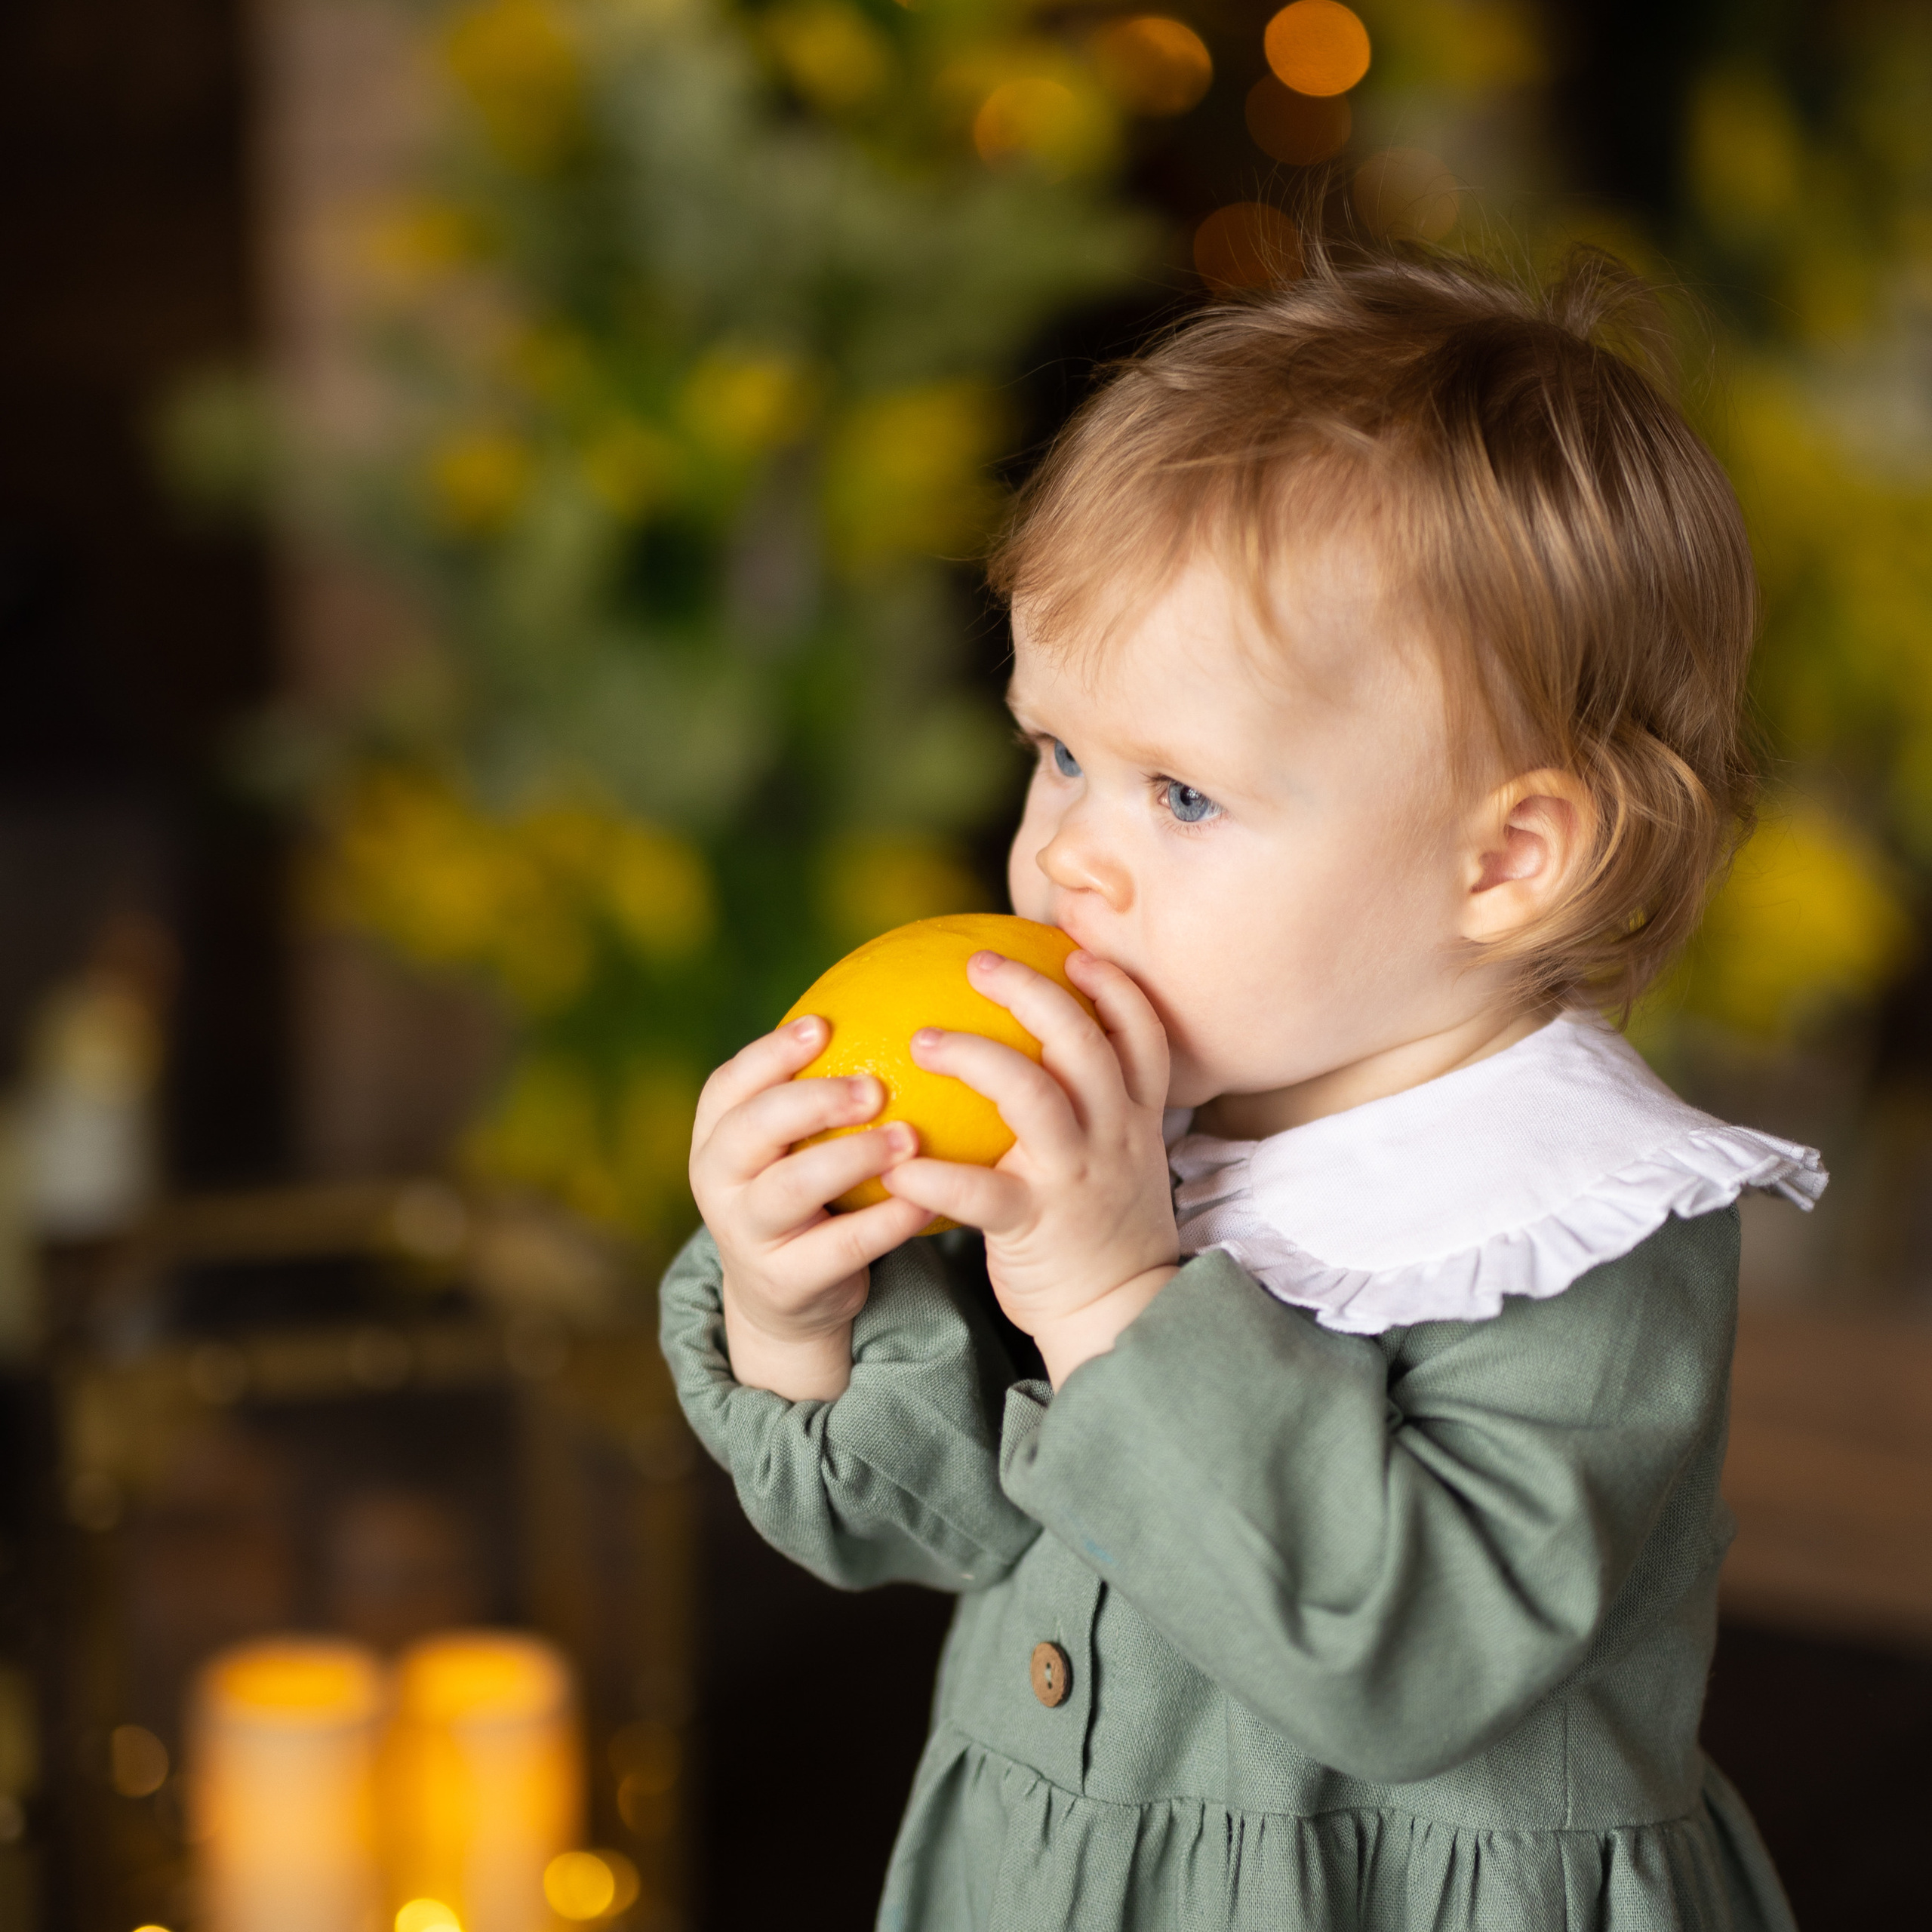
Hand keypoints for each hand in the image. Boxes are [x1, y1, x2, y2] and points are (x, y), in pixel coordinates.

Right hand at [690, 1015, 932, 1400]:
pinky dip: (886, 1221)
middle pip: (752, 1128)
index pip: (729, 1084)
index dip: (771, 1052)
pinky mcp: (785, 1281)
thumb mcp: (791, 1141)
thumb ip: (817, 1086)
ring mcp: (746, 1233)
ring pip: (790, 1188)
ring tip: (909, 1138)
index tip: (824, 1024)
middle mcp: (718, 1180)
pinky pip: (839, 1248)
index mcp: (715, 1134)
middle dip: (812, 1100)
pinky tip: (928, 1199)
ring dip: (852, 1157)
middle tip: (876, 1085)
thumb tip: (894, 999)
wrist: (786, 1294)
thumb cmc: (804, 1189)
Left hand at [880, 950, 1177, 1385]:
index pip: (1141, 1033)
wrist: (1116, 1314)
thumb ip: (1090, 1108)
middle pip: (1084, 1041)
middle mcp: (1115, 1135)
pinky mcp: (1037, 1225)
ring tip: (923, 1040)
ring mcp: (1078, 1178)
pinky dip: (934, 1176)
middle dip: (1031, 991)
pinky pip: (981, 1193)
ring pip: (1034, 1096)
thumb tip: (1037, 1050)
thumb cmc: (1097, 1228)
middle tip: (977, 963)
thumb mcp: (1115, 1158)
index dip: (1113, 986)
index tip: (1075, 952)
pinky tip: (896, 1164)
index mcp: (1137, 1117)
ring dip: (975, 1057)